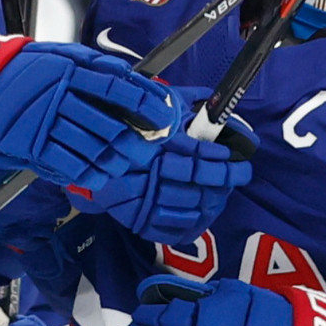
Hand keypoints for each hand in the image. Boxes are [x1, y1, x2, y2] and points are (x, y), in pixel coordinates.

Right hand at [0, 35, 181, 193]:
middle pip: (110, 124)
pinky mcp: (33, 146)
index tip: (166, 116)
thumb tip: (134, 80)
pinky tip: (102, 175)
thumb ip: (94, 68)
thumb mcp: (60, 57)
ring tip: (127, 164)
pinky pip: (70, 165)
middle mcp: (61, 96)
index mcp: (71, 69)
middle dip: (136, 142)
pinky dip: (91, 174)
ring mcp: (46, 123)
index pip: (119, 87)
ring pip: (93, 148)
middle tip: (150, 149)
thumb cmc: (27, 71)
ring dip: (116, 161)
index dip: (147, 103)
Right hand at [69, 104, 254, 246]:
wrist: (84, 155)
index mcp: (151, 147)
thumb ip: (183, 102)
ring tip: (223, 191)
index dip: (216, 158)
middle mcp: (146, 175)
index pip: (193, 155)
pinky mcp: (138, 221)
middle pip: (196, 182)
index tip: (231, 156)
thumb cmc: (124, 127)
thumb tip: (211, 96)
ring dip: (212, 200)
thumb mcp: (154, 107)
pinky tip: (205, 211)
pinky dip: (194, 223)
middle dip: (223, 178)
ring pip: (189, 207)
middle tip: (241, 173)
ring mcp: (141, 202)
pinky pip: (174, 229)